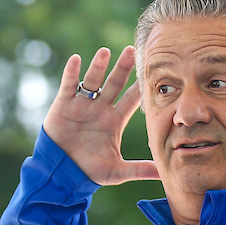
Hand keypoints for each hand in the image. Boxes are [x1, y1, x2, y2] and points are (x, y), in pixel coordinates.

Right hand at [42, 45, 159, 185]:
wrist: (61, 173)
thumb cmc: (89, 172)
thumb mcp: (116, 172)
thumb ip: (139, 169)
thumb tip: (163, 174)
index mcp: (114, 120)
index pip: (131, 100)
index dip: (139, 87)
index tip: (152, 72)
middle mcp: (100, 108)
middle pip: (114, 84)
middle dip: (122, 68)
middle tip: (131, 50)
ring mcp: (82, 105)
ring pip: (93, 81)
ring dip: (98, 66)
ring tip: (104, 52)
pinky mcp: (64, 104)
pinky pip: (69, 85)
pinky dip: (71, 73)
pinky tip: (76, 60)